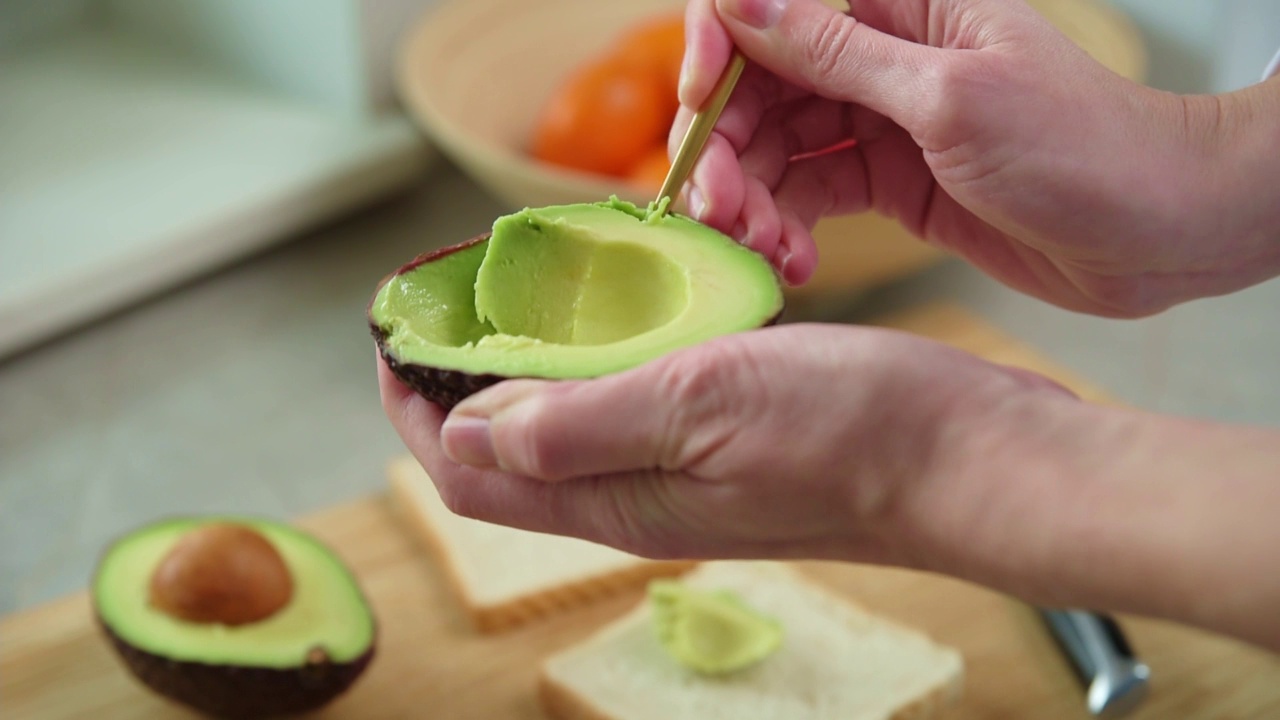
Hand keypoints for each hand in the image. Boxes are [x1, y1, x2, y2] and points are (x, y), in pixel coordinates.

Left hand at [378, 324, 1070, 562]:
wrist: (967, 454)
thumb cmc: (852, 436)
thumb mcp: (700, 408)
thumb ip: (580, 426)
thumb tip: (469, 431)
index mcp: (616, 500)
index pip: (471, 472)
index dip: (416, 412)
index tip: (393, 340)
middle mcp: (637, 496)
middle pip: (507, 457)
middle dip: (459, 388)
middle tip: (451, 311)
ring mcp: (681, 473)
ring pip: (568, 430)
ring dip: (529, 372)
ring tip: (522, 304)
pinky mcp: (723, 444)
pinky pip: (630, 409)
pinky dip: (600, 363)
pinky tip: (622, 316)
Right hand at [676, 0, 1279, 314]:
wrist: (1155, 230)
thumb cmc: (1077, 147)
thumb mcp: (948, 97)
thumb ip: (839, 53)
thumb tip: (738, 2)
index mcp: (898, 6)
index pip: (769, 8)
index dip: (718, 52)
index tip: (703, 112)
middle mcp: (877, 56)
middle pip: (756, 89)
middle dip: (727, 152)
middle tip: (724, 216)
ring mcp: (878, 121)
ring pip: (774, 149)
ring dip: (753, 201)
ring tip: (764, 249)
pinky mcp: (885, 181)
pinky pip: (808, 196)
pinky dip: (788, 229)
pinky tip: (793, 263)